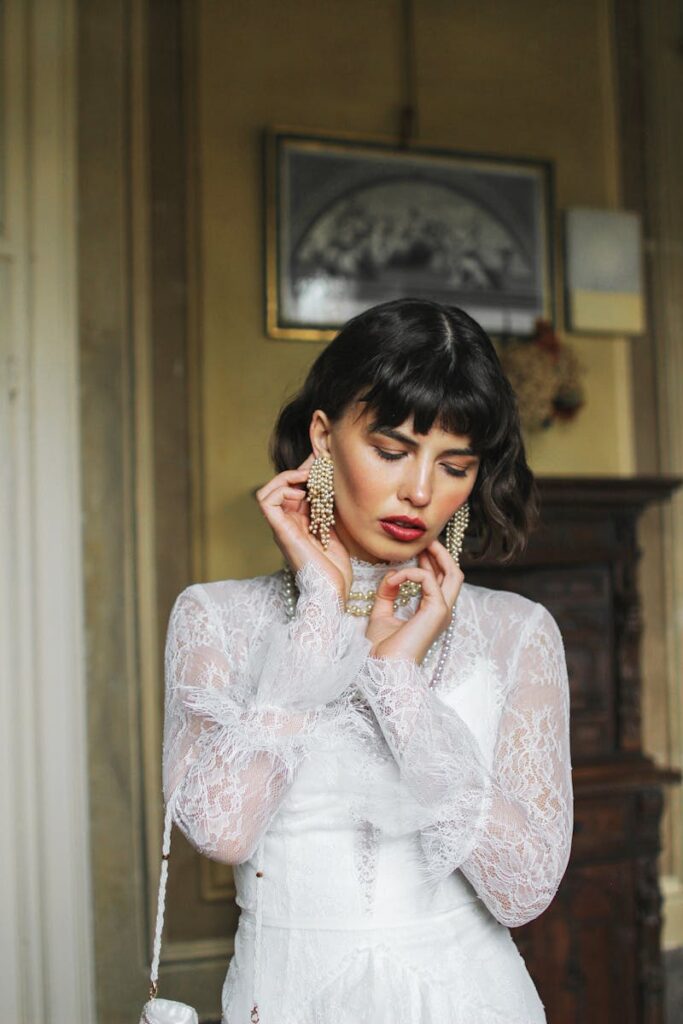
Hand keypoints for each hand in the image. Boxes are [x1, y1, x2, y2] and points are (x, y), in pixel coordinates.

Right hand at [255, 454, 352, 602]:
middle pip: (280, 486)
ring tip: (308, 477)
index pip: (294, 488)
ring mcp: (281, 527)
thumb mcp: (336, 529)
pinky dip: (282, 490)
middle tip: (319, 463)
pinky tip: (303, 492)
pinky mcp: (281, 531)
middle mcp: (287, 523)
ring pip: (268, 491)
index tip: (325, 460)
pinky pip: (267, 501)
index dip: (306, 471)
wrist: (331, 592)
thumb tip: (332, 481)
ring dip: (287, 478)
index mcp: (299, 522)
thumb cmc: (335, 568)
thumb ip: (330, 508)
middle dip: (299, 469)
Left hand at [365, 539, 463, 662]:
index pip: (439, 581)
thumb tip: (391, 574)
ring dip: (438, 555)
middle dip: (441, 554)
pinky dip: (409, 573)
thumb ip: (387, 593)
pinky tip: (394, 578)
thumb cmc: (381, 650)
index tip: (415, 550)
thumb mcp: (381, 614)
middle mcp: (441, 612)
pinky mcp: (436, 611)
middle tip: (425, 540)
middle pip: (453, 574)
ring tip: (423, 544)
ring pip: (453, 574)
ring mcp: (442, 612)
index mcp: (430, 613)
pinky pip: (427, 579)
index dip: (430, 562)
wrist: (382, 669)